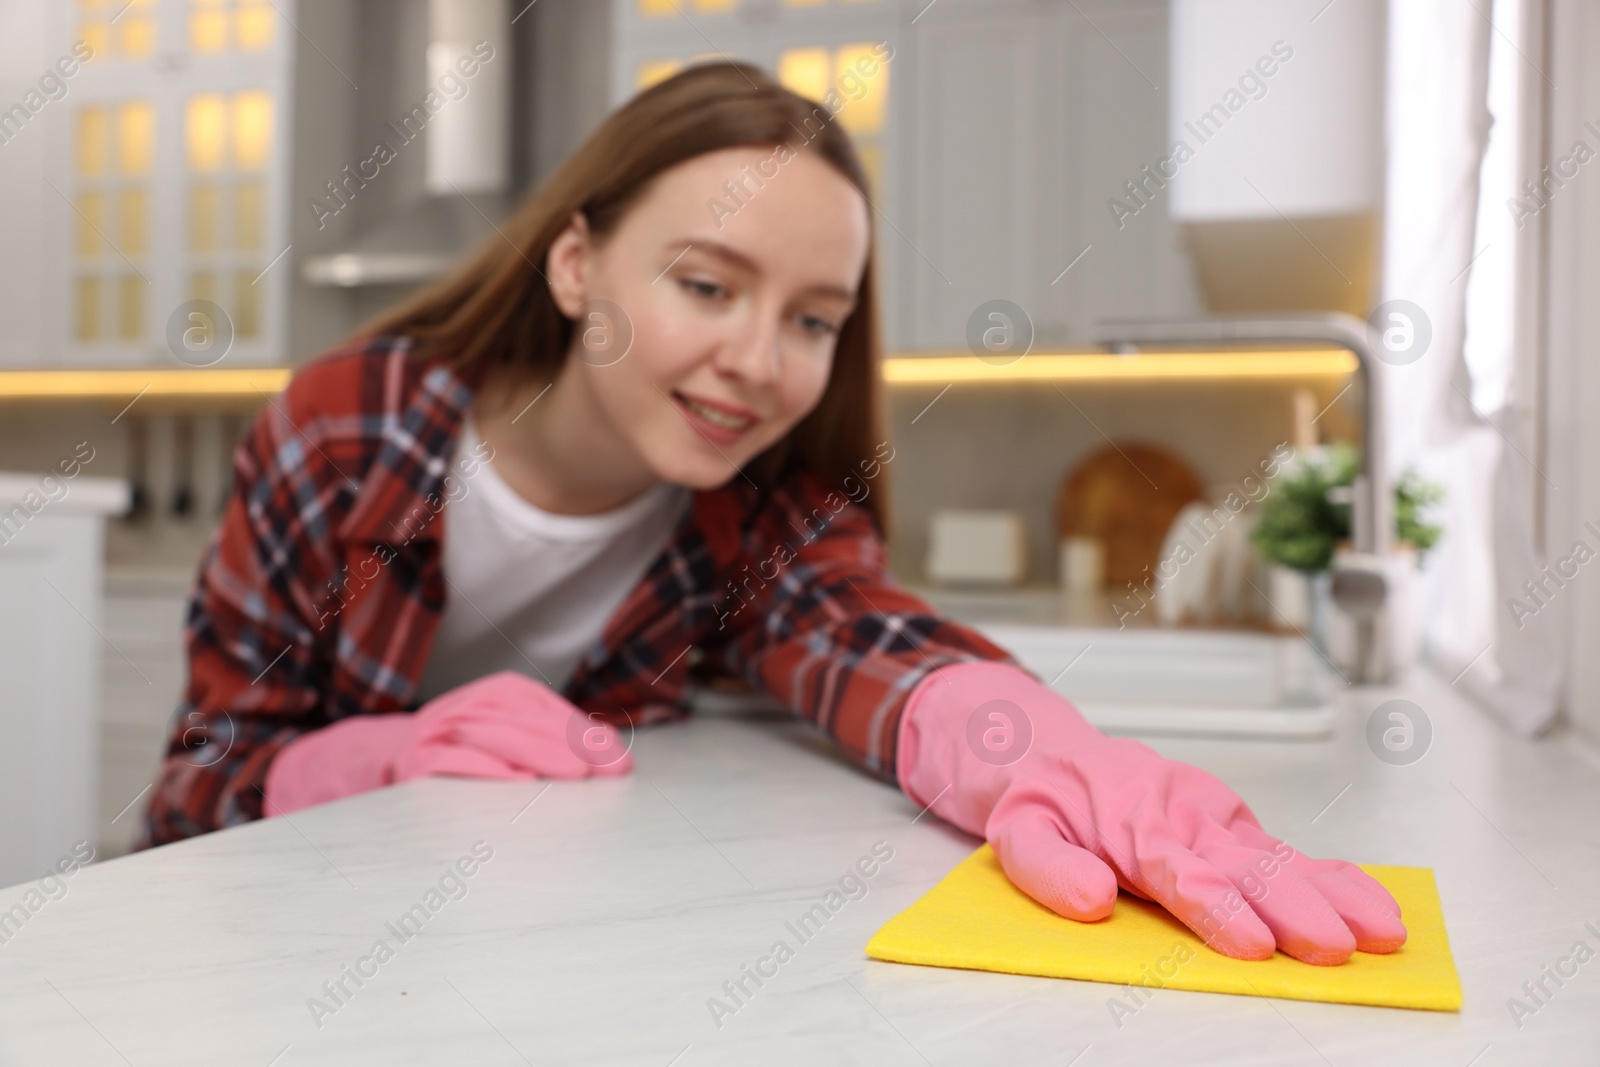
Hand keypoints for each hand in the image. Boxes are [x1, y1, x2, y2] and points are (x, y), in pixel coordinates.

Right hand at [264, 670, 631, 815]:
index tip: (620, 765)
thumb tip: (618, 763)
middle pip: (527, 721)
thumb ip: (557, 746)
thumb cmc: (463, 754)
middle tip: (605, 770)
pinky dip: (487, 772)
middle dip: (572, 745)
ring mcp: (438, 730)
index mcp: (498, 693)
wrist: (379, 762)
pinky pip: (454, 764)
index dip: (586, 734)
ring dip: (539, 755)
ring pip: (495, 736)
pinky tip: (518, 786)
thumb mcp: (509, 738)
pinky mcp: (415, 762)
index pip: (549, 710)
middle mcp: (468, 704)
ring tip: (575, 775)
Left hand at [897, 662, 1405, 965]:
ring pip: (1279, 860)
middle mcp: (1185, 817)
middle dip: (1290, 910)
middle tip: (1331, 947)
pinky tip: (1377, 906)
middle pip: (1243, 870)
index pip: (1180, 872)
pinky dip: (1337, 879)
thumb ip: (1049, 867)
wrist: (1056, 754)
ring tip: (1381, 933)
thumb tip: (1091, 901)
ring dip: (1331, 897)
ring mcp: (1217, 820)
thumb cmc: (1043, 799)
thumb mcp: (1017, 830)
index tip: (1253, 944)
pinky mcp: (1236, 827)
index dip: (1219, 909)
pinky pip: (1289, 854)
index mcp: (1133, 822)